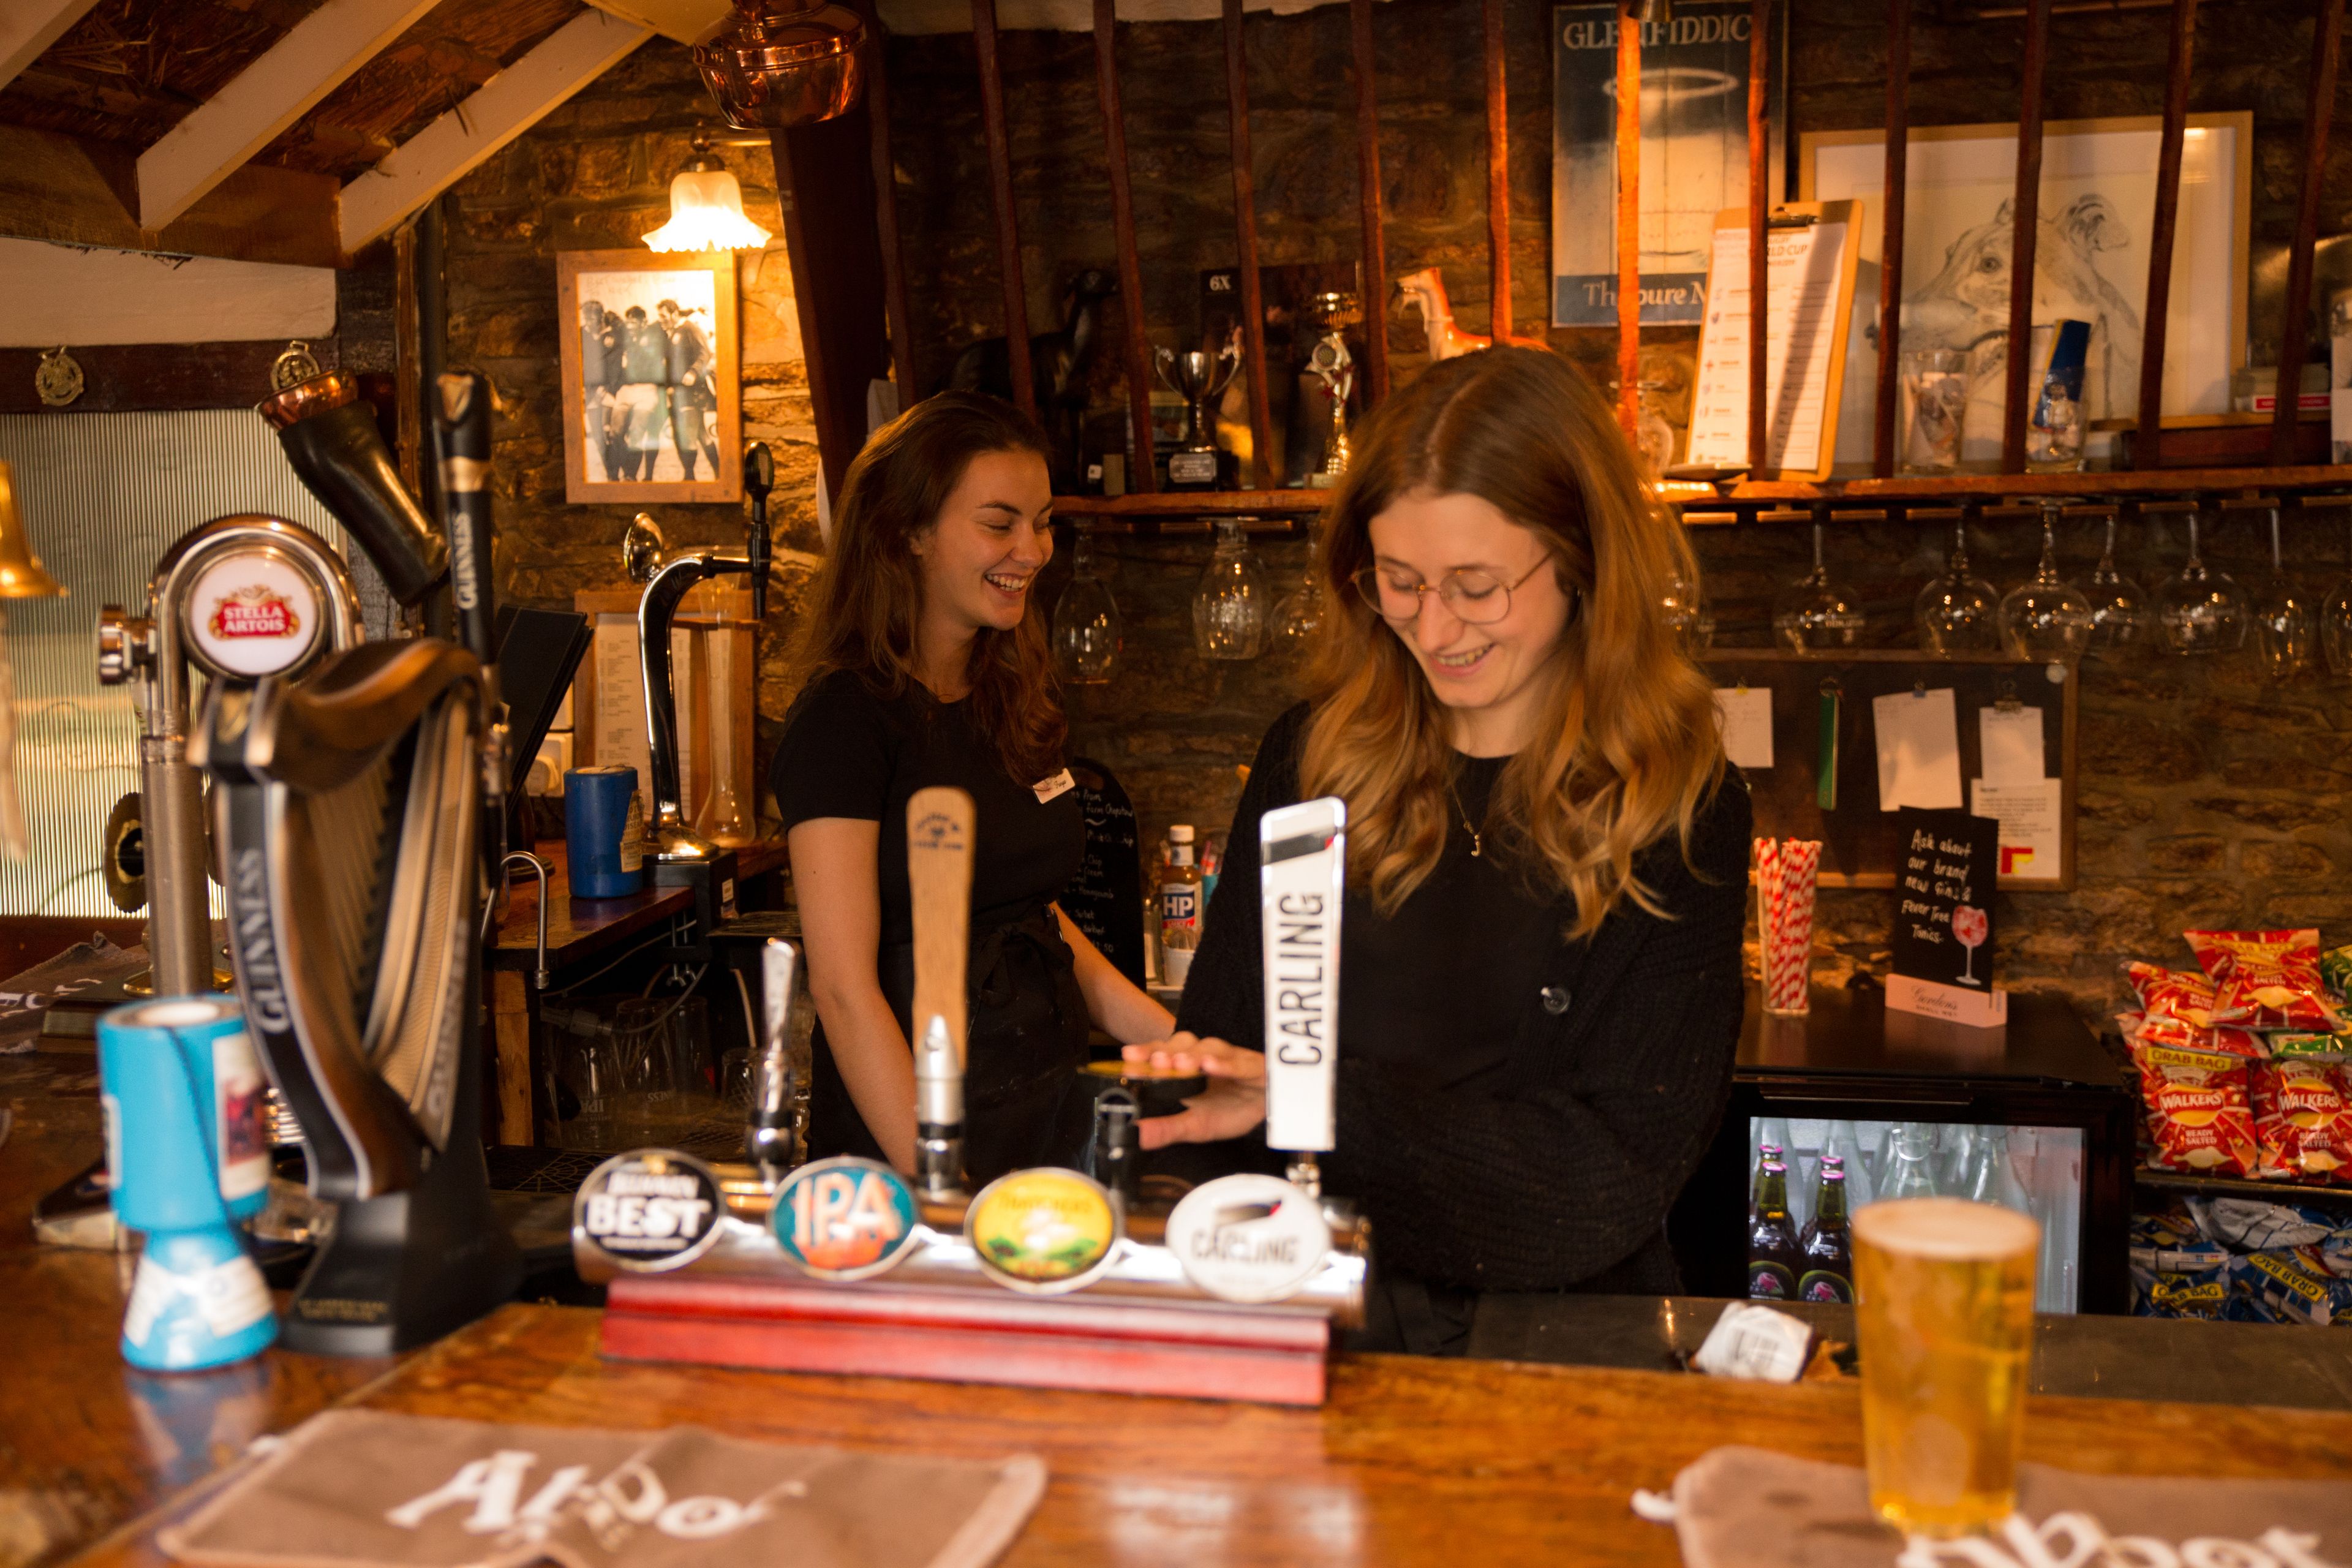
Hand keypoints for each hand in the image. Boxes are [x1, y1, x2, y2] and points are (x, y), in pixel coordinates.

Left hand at [1123, 1034, 1264, 1148]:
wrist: (1267, 1110)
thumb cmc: (1230, 1110)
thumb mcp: (1194, 1126)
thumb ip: (1166, 1129)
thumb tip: (1133, 1135)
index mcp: (1188, 1067)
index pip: (1162, 1053)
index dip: (1146, 1052)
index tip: (1129, 1057)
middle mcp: (1206, 1057)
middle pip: (1183, 1044)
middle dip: (1167, 1050)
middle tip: (1154, 1061)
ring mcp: (1230, 1059)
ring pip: (1210, 1048)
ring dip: (1193, 1054)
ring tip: (1179, 1063)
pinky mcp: (1253, 1067)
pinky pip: (1239, 1063)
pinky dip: (1226, 1064)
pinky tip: (1212, 1066)